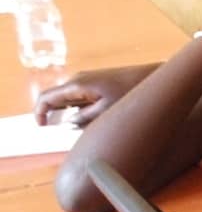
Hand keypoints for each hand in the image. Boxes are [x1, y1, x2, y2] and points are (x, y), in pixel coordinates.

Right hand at [33, 64, 158, 125]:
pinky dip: (81, 111)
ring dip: (70, 115)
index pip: (46, 97)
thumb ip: (84, 118)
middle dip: (56, 118)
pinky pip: (81, 99)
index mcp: (76, 84)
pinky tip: (93, 121)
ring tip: (82, 130)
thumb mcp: (106, 110)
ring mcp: (88, 81)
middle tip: (63, 136)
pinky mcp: (97, 84)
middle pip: (56, 100)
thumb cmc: (131, 91)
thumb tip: (68, 124)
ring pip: (69, 101)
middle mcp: (78, 80)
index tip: (42, 129)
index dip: (40, 113)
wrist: (153, 75)